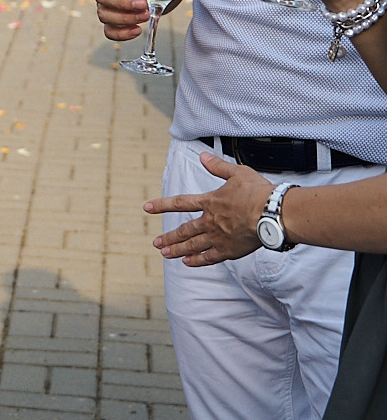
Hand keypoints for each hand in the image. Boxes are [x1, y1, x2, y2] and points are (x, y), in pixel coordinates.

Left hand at [144, 153, 274, 265]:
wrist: (273, 214)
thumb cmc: (259, 193)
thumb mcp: (237, 173)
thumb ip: (218, 166)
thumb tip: (203, 156)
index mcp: (210, 202)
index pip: (179, 203)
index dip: (161, 205)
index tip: (146, 208)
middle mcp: (210, 221)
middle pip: (184, 230)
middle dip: (168, 237)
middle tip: (156, 243)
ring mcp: (218, 237)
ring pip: (192, 245)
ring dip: (177, 249)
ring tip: (165, 254)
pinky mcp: (230, 250)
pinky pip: (209, 257)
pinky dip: (197, 260)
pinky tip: (188, 262)